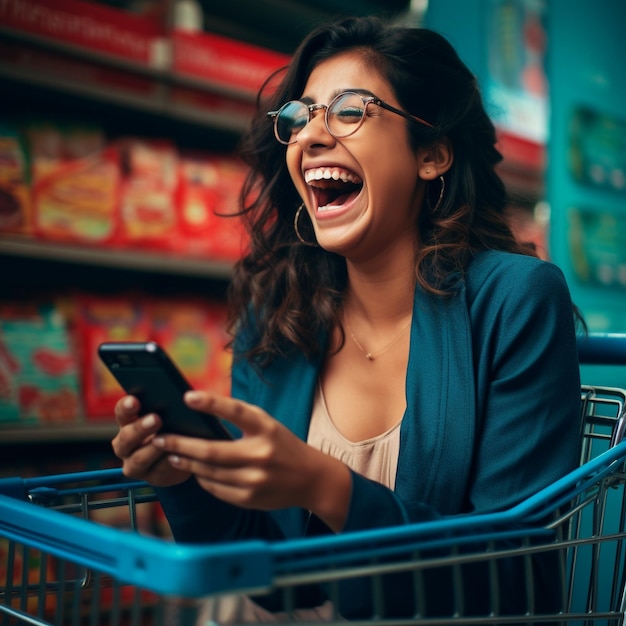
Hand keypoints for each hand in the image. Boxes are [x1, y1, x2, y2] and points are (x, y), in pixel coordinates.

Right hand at [111, 395, 190, 486]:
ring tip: (166, 440)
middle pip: (127, 437)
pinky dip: (169, 462)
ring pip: (140, 458)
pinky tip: (178, 455)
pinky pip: (160, 470)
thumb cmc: (172, 428)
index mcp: (127, 424)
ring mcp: (135, 465)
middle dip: (141, 428)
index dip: (126, 407)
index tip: (134, 400)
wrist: (181, 457)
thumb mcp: (167, 416)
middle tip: (156, 419)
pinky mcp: (151, 478)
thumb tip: (180, 395)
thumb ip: (164, 407)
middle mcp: (125, 445)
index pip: (122, 413)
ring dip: (154, 449)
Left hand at [152, 391, 351, 530]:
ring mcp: (254, 480)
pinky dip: (201, 478)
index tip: (188, 396)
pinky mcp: (249, 499)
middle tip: (159, 438)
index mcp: (267, 429)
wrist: (310, 479)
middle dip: (181, 444)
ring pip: (208, 472)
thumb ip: (240, 417)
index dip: (212, 403)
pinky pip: (215, 488)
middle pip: (212, 451)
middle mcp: (261, 455)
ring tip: (170, 454)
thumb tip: (200, 410)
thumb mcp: (268, 424)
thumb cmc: (282, 445)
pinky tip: (194, 470)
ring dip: (186, 463)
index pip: (237, 412)